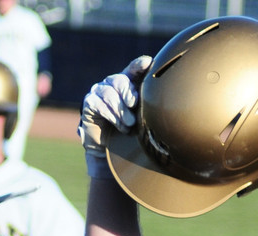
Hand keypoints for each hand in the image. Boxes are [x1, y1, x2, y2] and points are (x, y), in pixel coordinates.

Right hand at [78, 55, 151, 178]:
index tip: (147, 63)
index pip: (132, 70)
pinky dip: (112, 116)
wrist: (111, 148)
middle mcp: (111, 84)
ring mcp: (98, 91)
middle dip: (128, 93)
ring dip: (121, 110)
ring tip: (129, 125)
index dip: (138, 65)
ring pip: (109, 93)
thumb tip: (167, 100)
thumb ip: (152, 107)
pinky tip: (121, 127)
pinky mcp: (89, 102)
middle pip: (119, 80)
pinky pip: (99, 104)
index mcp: (127, 84)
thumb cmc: (132, 132)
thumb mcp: (144, 118)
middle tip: (134, 105)